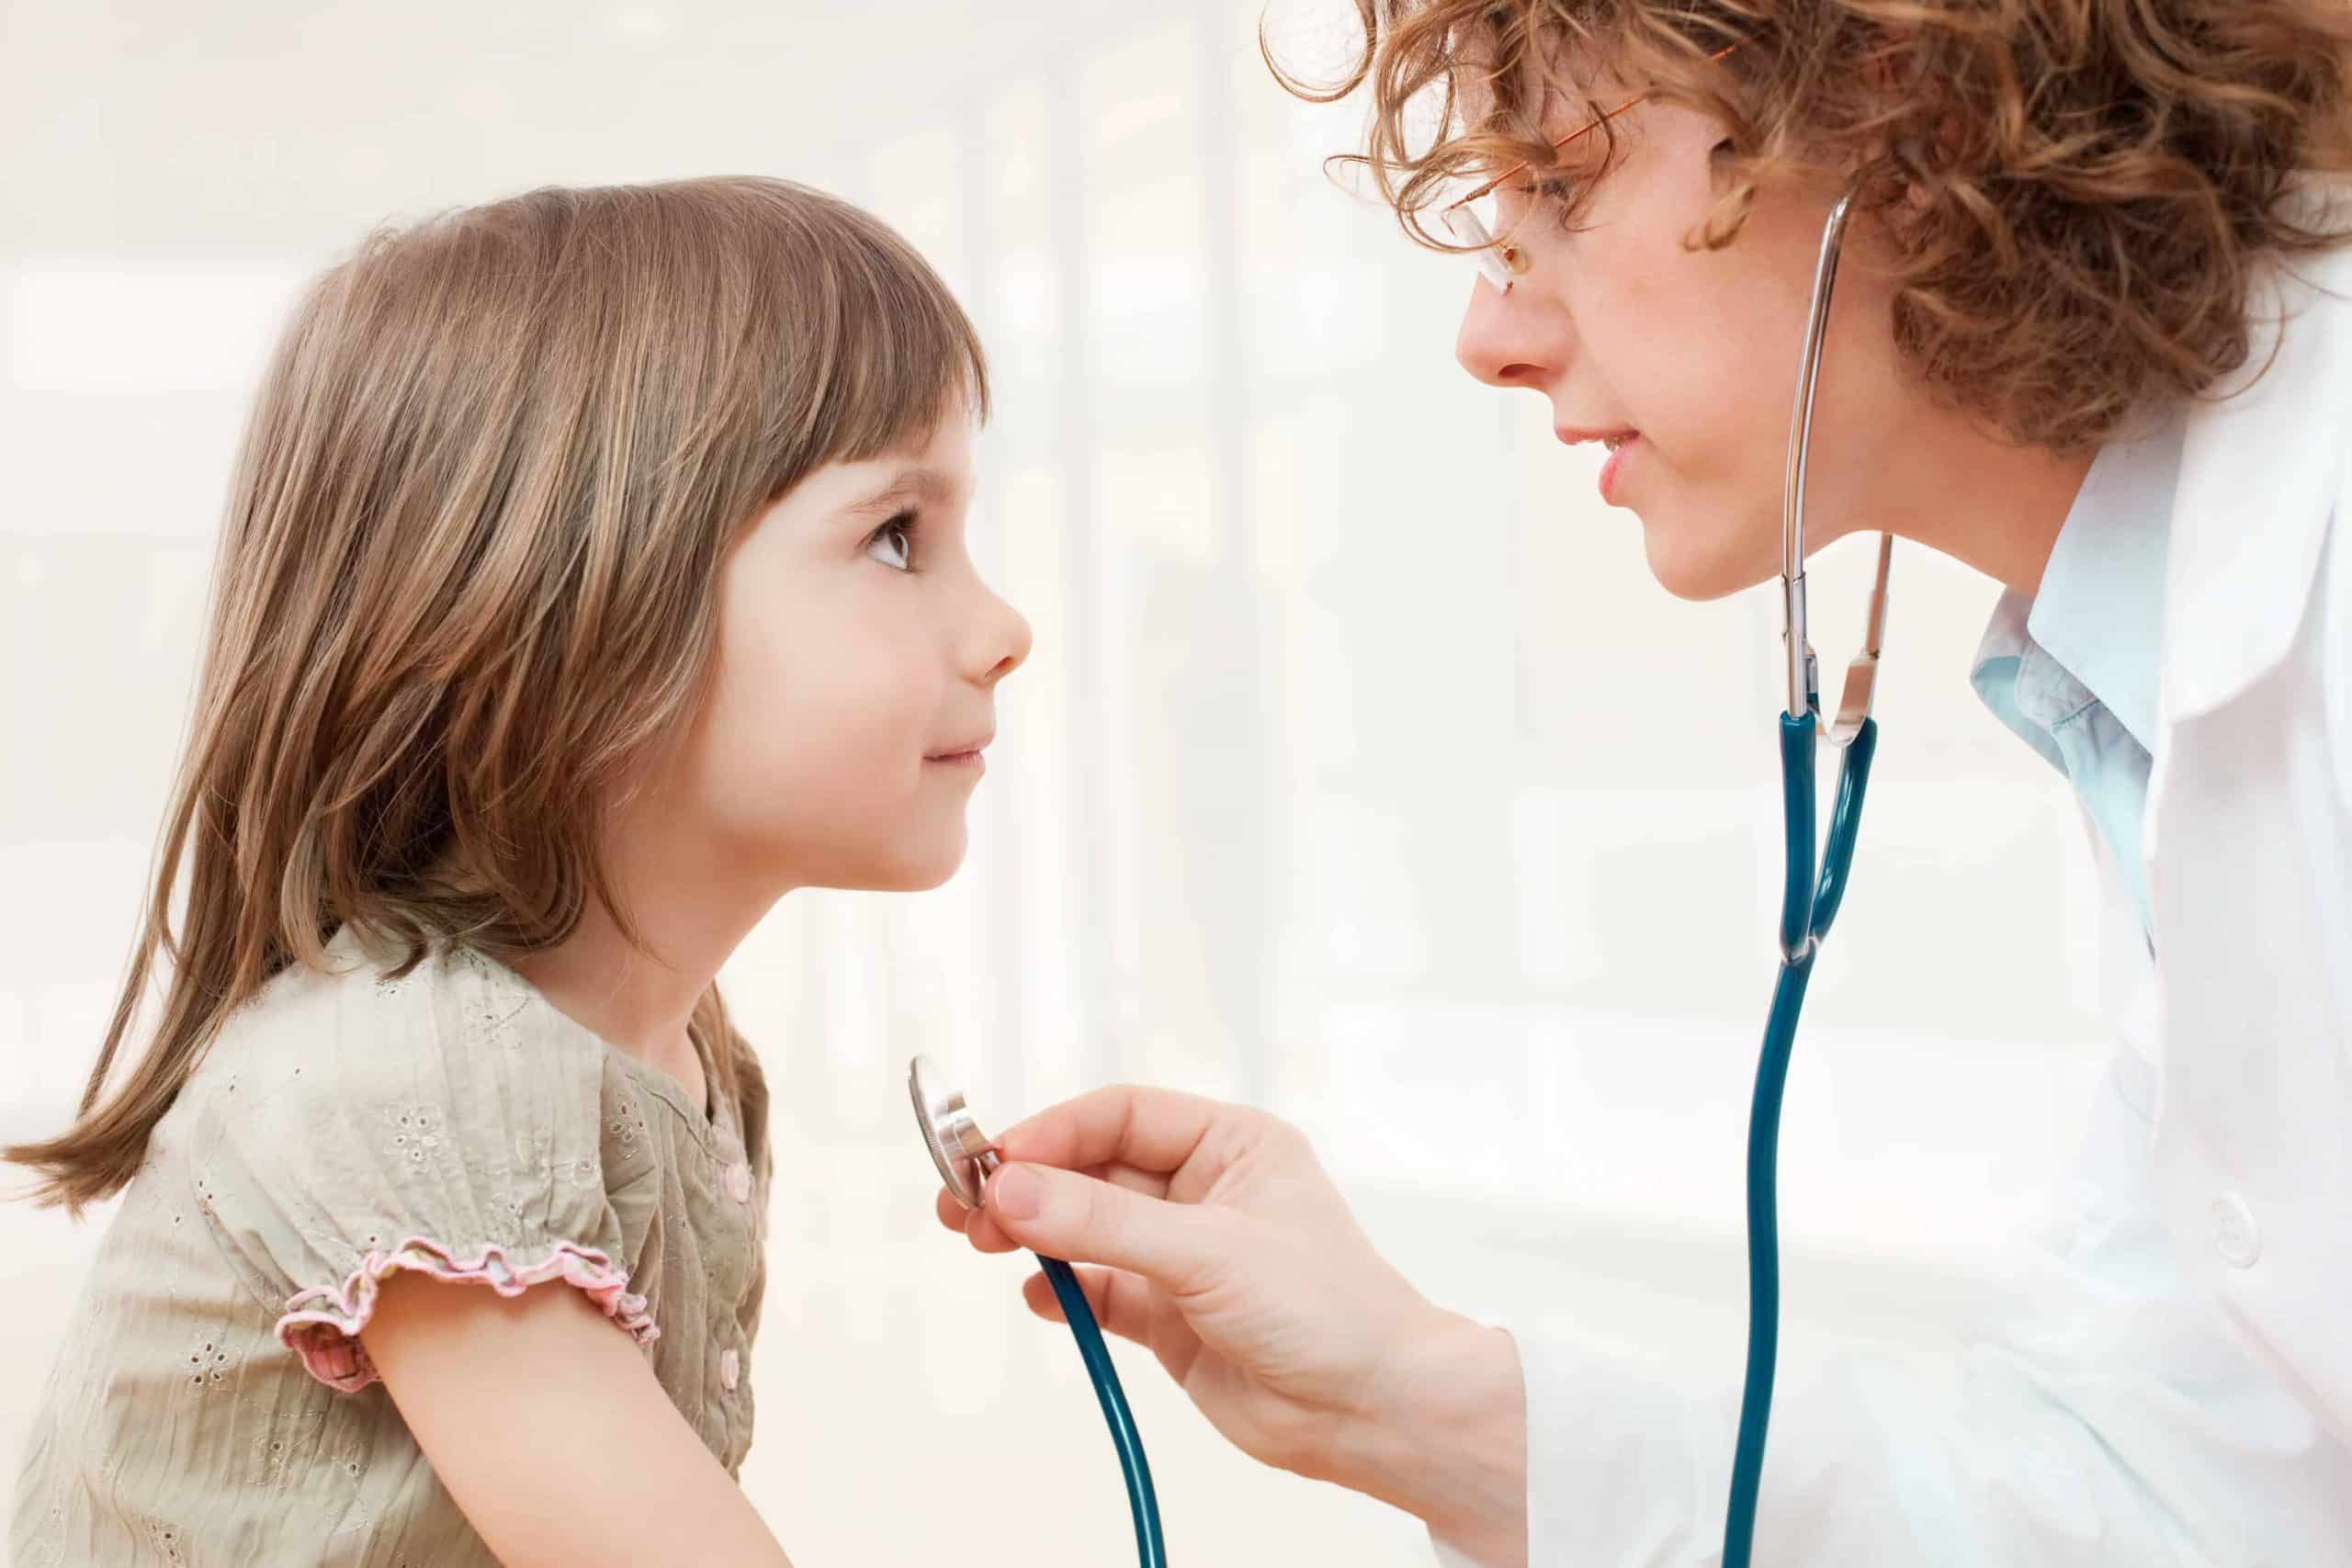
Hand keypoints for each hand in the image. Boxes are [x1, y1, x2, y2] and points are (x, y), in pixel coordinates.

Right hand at [933, 1085, 1525, 1563]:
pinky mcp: (1169, 1317)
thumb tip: (1012, 1190)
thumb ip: (1103, 1224)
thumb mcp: (1209, 1252)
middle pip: (1092, 1169)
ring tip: (983, 1240)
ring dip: (1035, 1233)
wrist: (1373, 1411)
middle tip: (966, 1203)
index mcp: (1231, 1145)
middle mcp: (1204, 1192)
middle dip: (1029, 1183)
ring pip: (1086, 1230)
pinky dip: (1062, 1290)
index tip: (996, 1158)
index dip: (1054, 1132)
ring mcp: (1183, 1256)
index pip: (1121, 1116)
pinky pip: (1098, 1290)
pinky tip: (1040, 1295)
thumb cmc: (1328, 1310)